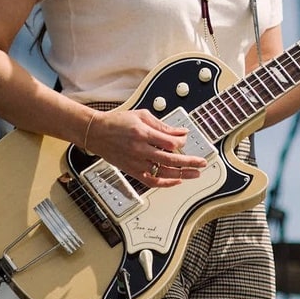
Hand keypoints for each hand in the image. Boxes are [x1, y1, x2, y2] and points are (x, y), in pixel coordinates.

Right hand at [85, 108, 206, 186]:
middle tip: (202, 163)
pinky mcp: (132, 171)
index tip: (186, 139)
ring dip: (182, 174)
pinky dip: (166, 183)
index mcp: (143, 133)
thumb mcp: (142, 116)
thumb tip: (181, 132)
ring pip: (164, 171)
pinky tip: (176, 180)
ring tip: (195, 173)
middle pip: (170, 159)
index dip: (181, 142)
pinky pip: (151, 181)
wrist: (97, 133)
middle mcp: (140, 149)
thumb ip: (163, 126)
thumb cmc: (118, 122)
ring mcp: (136, 162)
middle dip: (189, 161)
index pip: (169, 142)